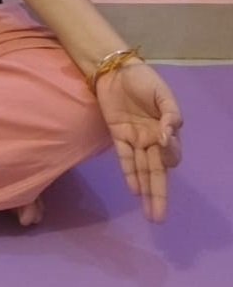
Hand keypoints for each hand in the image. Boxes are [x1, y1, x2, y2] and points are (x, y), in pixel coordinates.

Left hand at [95, 61, 182, 221]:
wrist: (115, 69)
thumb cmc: (143, 79)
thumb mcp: (162, 93)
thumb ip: (170, 114)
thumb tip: (168, 136)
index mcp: (166, 129)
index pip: (171, 153)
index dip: (169, 154)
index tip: (164, 143)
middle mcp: (152, 139)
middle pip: (157, 171)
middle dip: (160, 194)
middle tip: (160, 217)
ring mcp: (135, 139)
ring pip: (142, 170)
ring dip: (146, 191)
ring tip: (151, 214)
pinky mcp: (117, 135)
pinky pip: (124, 159)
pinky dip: (129, 174)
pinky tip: (135, 191)